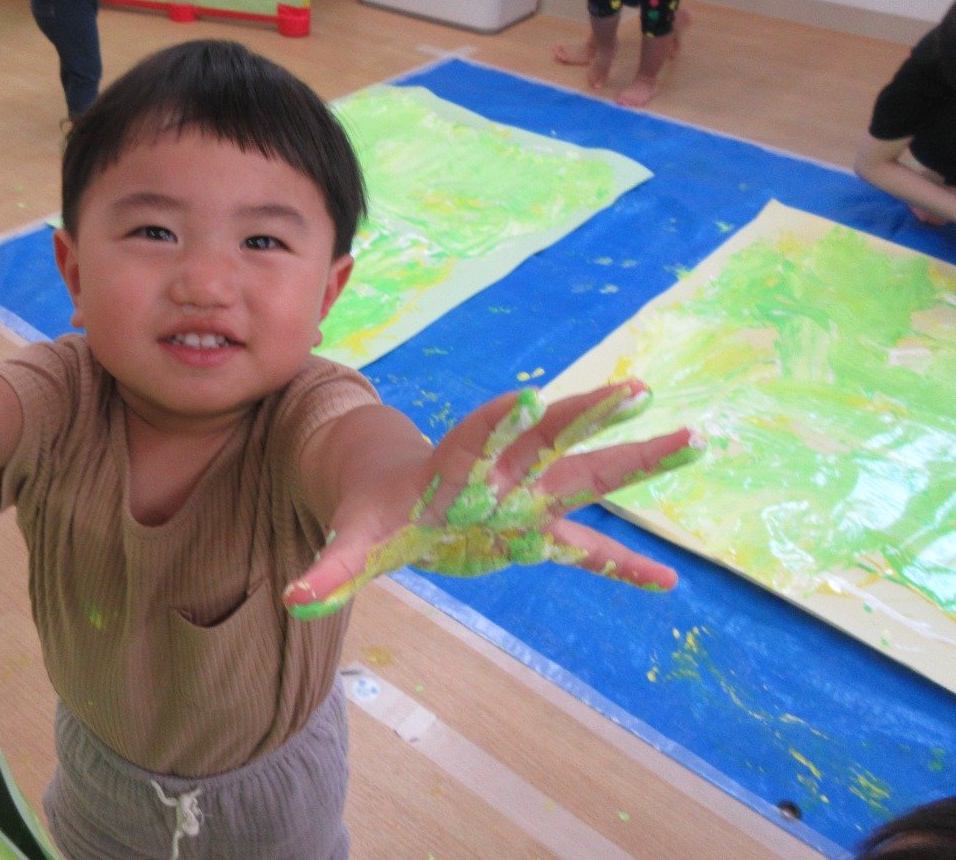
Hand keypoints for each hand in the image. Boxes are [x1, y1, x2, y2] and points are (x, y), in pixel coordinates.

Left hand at [284, 381, 699, 618]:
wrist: (394, 494)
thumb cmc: (375, 512)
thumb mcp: (354, 539)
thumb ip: (331, 568)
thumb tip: (295, 599)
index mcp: (452, 466)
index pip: (478, 437)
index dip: (501, 420)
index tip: (529, 396)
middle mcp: (499, 474)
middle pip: (549, 439)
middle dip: (589, 415)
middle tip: (637, 389)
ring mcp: (525, 500)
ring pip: (585, 477)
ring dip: (635, 461)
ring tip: (694, 441)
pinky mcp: (535, 532)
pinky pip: (587, 551)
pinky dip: (621, 567)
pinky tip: (667, 582)